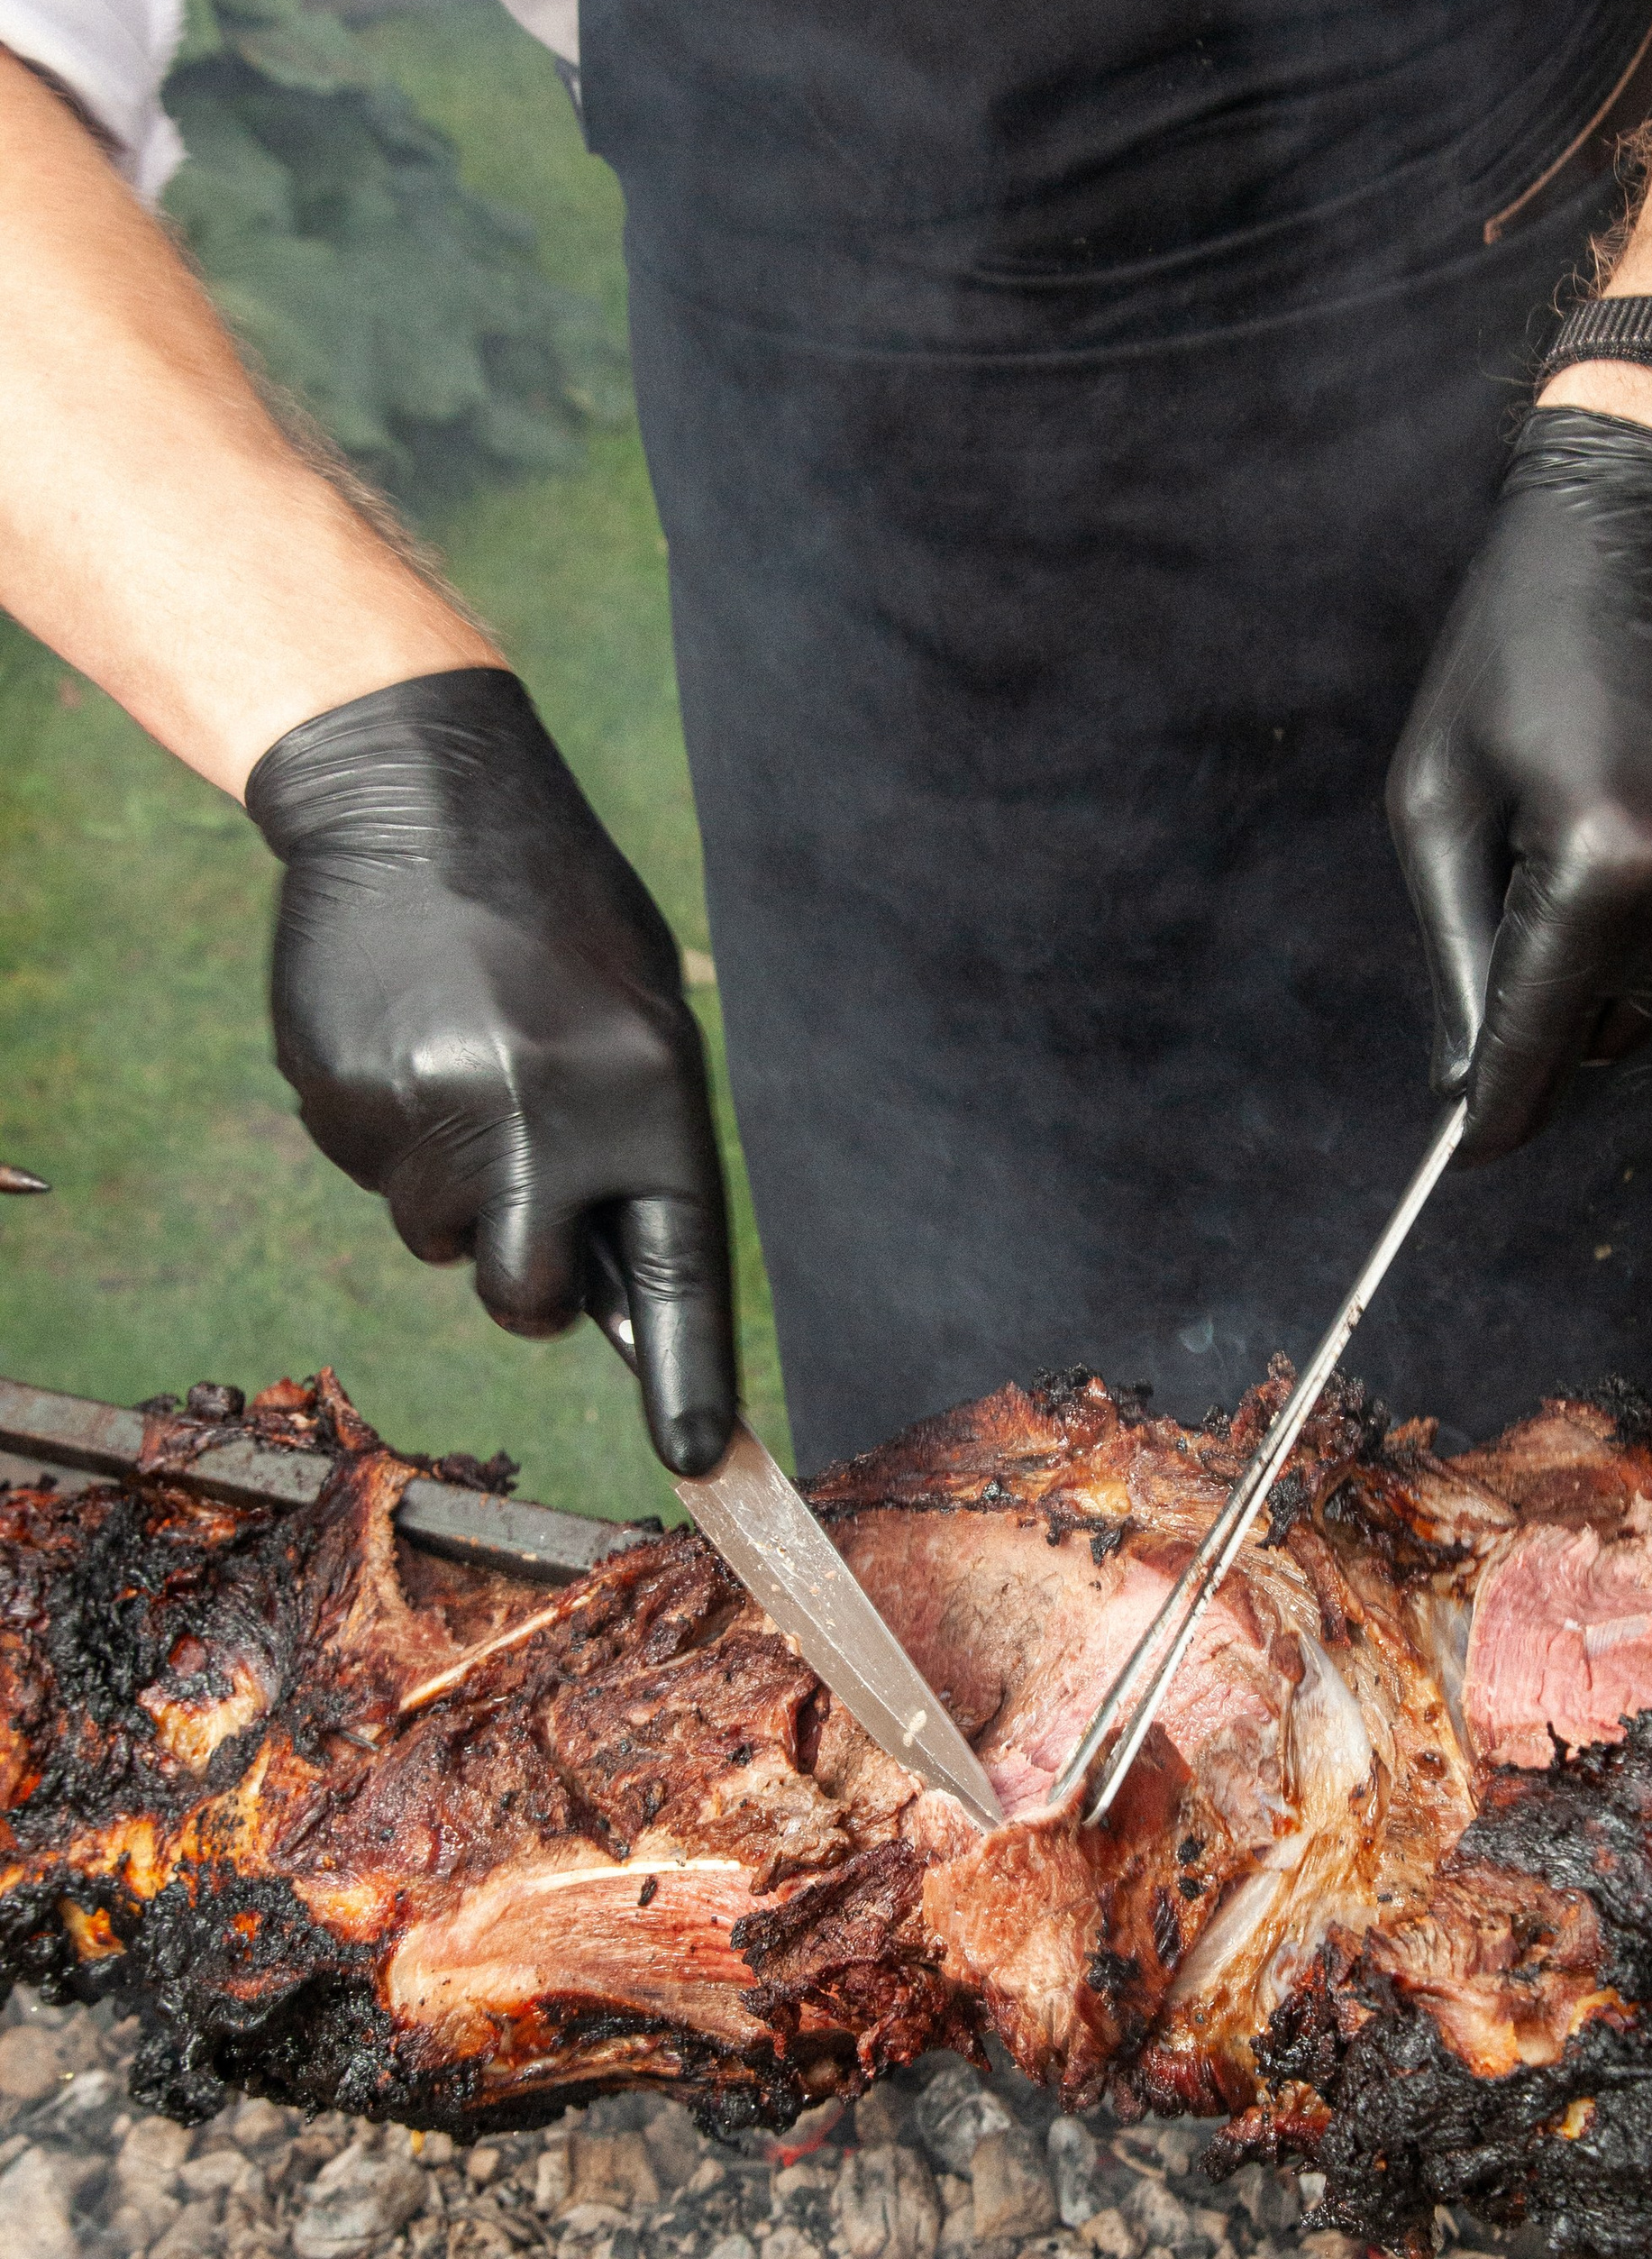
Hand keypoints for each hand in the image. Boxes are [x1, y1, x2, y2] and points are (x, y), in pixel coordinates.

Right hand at [250, 667, 736, 1475]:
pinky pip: (370, 1168)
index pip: (678, 1274)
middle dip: (525, 1282)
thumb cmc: (556, 917)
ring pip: (436, 1231)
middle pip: (526, 1300)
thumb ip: (635, 1153)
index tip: (702, 1462)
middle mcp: (543, 1118)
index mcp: (645, 1100)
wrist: (420, 796)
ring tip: (463, 1054)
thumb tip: (623, 1297)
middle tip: (521, 1201)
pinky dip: (388, 1124)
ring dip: (451, 1178)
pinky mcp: (343, 1091)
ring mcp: (432, 1110)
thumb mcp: (638, 1022)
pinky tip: (406, 1030)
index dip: (690, 1378)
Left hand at [1386, 409, 1651, 1166]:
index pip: (1540, 1035)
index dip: (1499, 1105)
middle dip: (1555, 1006)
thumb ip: (1454, 947)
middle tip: (1516, 905)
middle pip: (1609, 1027)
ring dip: (1617, 941)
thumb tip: (1469, 1076)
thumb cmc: (1518, 644)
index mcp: (1602, 861)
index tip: (1468, 1158)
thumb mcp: (1439, 792)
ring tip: (1593, 804)